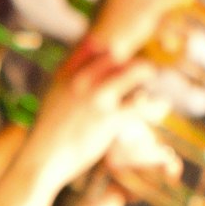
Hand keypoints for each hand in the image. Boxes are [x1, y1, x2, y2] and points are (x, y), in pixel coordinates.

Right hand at [30, 51, 169, 185]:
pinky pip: (141, 105)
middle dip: (129, 60)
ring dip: (145, 73)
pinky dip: (155, 106)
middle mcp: (82, 80)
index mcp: (66, 74)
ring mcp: (96, 97)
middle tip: (140, 66)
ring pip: (133, 73)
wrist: (43, 158)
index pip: (93, 46)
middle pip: (116, 56)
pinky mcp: (110, 118)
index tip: (120, 52)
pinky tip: (161, 107)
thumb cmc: (47, 135)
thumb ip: (66, 84)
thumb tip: (78, 78)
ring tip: (152, 75)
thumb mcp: (52, 101)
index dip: (110, 48)